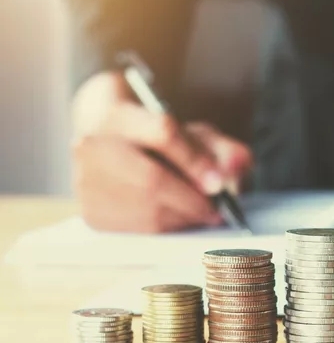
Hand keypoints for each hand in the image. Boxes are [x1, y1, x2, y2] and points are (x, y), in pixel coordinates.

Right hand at [71, 72, 252, 232]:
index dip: (195, 162)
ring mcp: (85, 180)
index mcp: (120, 115)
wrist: (107, 138)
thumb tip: (239, 164)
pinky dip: (166, 227)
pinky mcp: (90, 211)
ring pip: (146, 208)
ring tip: (200, 213)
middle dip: (193, 198)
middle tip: (216, 209)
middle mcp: (93, 145)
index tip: (219, 184)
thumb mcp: (193, 133)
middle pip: (152, 178)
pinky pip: (137, 228)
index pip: (163, 134)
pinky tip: (176, 219)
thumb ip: (222, 148)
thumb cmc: (157, 138)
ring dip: (183, 216)